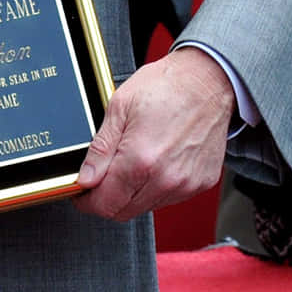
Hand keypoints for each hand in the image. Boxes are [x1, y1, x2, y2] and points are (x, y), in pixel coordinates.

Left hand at [74, 46, 234, 220]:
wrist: (208, 80)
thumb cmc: (167, 85)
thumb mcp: (120, 107)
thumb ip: (100, 149)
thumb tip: (85, 178)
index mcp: (140, 160)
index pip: (105, 204)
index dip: (87, 202)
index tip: (82, 193)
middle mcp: (165, 179)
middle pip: (124, 212)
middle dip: (107, 199)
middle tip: (103, 175)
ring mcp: (186, 184)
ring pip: (146, 206)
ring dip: (133, 193)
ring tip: (135, 159)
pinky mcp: (200, 183)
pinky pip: (170, 197)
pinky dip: (157, 186)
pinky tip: (157, 160)